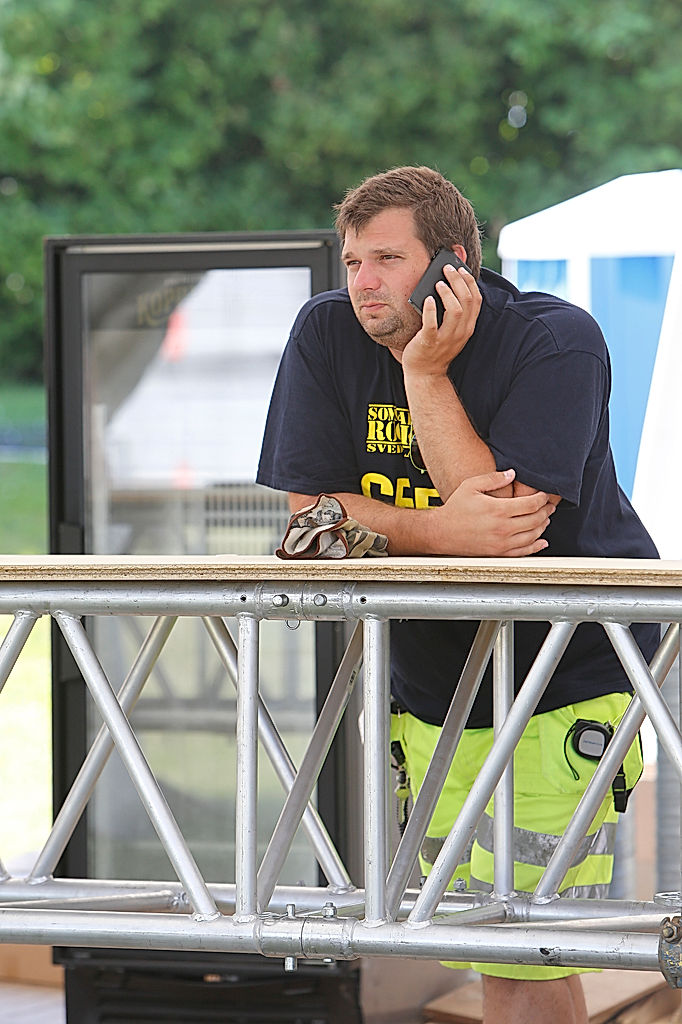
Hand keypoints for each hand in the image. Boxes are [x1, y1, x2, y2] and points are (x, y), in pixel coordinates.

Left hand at [402, 263, 481, 377]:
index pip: (476, 300)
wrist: (425, 373)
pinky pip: (432, 324)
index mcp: (467, 327)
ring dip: (447, 293)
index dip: (469, 281)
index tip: (461, 269)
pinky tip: (427, 300)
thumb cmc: (435, 348)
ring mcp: (446, 338)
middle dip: (458, 280)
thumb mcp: (451, 331)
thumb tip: (447, 286)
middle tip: (447, 269)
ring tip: (438, 283)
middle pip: (466, 300)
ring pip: (454, 310)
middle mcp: (460, 332)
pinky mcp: (429, 342)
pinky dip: (430, 309)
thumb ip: (453, 313)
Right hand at [426, 469, 555, 556]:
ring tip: (545, 519)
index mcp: (498, 510)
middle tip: (549, 506)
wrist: (441, 532)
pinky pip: (523, 551)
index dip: (541, 499)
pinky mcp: (498, 553)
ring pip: (532, 536)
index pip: (531, 504)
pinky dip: (536, 546)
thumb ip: (493, 478)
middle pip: (536, 520)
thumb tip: (511, 474)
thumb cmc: (455, 509)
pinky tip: (541, 541)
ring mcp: (501, 543)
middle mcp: (502, 528)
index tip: (544, 496)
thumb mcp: (471, 486)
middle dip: (546, 512)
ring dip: (543, 527)